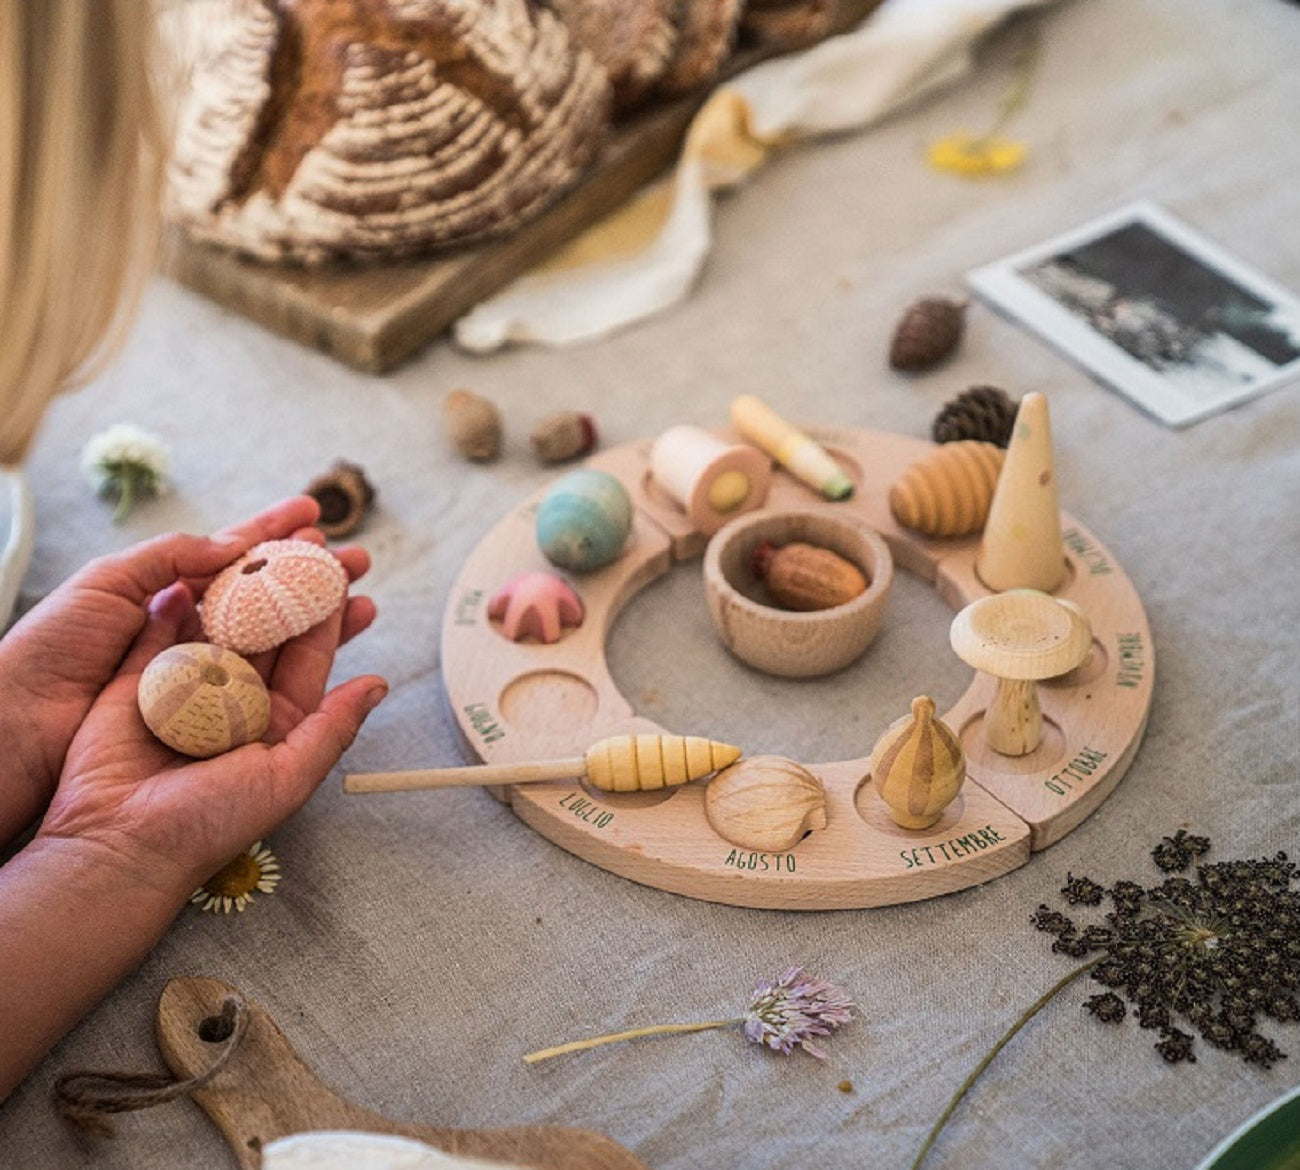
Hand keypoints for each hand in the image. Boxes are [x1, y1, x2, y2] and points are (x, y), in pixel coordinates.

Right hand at [0, 497, 376, 845]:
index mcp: (275, 722)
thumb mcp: (288, 777)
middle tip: (312, 544)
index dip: (330, 617)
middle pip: (269, 631)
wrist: (122, 843)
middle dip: (290, 588)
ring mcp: (187, 686)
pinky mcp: (139, 679)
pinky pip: (163, 631)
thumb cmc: (210, 822)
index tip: (347, 575)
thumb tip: (377, 684)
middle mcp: (235, 700)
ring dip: (239, 583)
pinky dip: (179, 599)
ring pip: (220, 622)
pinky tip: (200, 564)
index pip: (309, 658)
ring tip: (263, 541)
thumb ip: (332, 728)